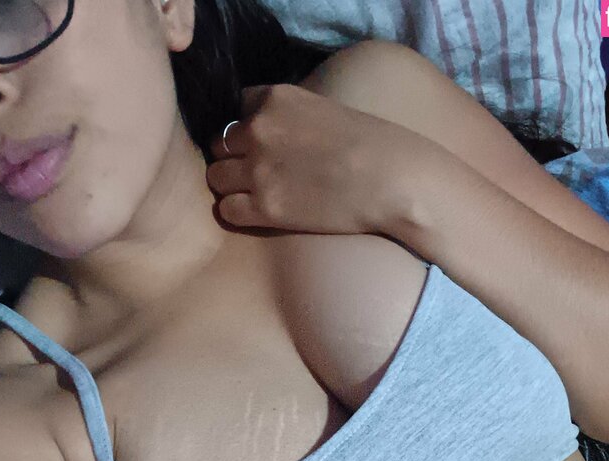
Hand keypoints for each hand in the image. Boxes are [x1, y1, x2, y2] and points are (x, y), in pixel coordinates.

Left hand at [205, 83, 421, 234]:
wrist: (392, 181)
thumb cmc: (374, 146)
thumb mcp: (325, 109)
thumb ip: (292, 117)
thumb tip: (277, 135)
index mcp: (274, 98)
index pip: (239, 108)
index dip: (249, 129)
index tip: (267, 146)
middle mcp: (258, 129)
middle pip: (220, 144)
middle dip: (236, 158)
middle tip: (261, 175)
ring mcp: (258, 170)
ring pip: (216, 177)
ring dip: (233, 187)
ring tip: (259, 196)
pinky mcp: (265, 208)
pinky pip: (227, 210)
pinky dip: (238, 213)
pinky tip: (260, 215)